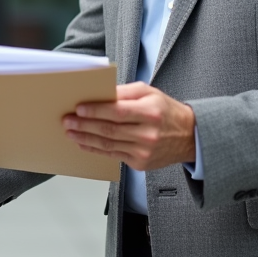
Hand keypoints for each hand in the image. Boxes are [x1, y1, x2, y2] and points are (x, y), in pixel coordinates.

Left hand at [62, 82, 195, 170]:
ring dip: (86, 139)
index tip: (78, 108)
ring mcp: (144, 151)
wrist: (189, 137)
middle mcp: (148, 134)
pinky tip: (84, 143)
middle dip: (85, 125)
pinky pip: (113, 155)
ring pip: (109, 145)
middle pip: (110, 130)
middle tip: (68, 121)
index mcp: (150, 112)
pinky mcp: (141, 164)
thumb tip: (101, 94)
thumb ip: (125, 92)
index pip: (117, 112)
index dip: (96, 110)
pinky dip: (96, 150)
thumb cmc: (166, 111)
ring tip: (71, 132)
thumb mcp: (149, 93)